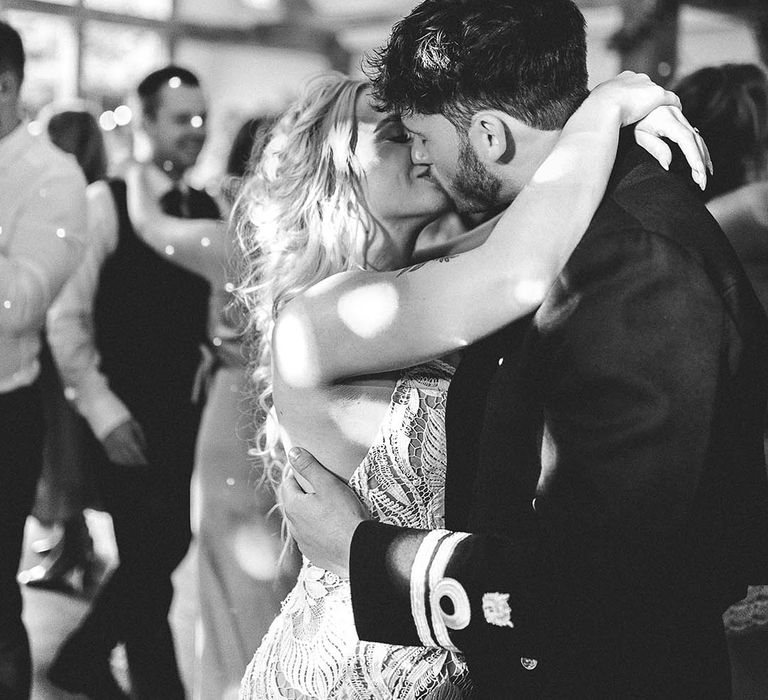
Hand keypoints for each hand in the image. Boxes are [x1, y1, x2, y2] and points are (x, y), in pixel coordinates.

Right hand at [102, 417, 148, 465]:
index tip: (146, 463)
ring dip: (129, 463)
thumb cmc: (123, 420)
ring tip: (135, 463)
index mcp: (127, 438)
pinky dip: (120, 461)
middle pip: (129, 457)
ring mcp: (112, 447)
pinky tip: (125, 461)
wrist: (106, 416)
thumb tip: (144, 448)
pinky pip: (114, 458)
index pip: (136, 452)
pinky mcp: (106, 448)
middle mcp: (119, 444)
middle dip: (136, 462)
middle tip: (142, 463)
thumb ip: (141, 437)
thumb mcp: (135, 425)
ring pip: (121, 460)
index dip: (141, 458)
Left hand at [280, 447, 368, 576]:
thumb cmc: (344, 514)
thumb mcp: (328, 484)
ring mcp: (303, 542)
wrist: (359, 549)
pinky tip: (333, 528)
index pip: (287, 484)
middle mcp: (293, 526)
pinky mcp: (314, 554)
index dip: (298, 475)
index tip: (313, 473)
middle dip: (304, 494)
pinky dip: (318, 531)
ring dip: (310, 513)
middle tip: (323, 488)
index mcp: (293, 506)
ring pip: (302, 521)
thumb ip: (309, 467)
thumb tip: (293, 452)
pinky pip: (312, 538)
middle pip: (293, 503)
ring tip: (330, 508)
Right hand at [589, 70, 681, 126]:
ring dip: (660, 102)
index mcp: (620, 79)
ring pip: (657, 93)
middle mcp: (635, 78)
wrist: (604, 108)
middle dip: (647, 97)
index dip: (632, 96)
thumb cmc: (596, 111)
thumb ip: (598, 105)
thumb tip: (590, 113)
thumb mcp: (595, 104)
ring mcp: (647, 85)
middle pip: (646, 87)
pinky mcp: (658, 94)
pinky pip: (671, 99)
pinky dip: (675, 104)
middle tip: (649, 110)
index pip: (630, 85)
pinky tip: (678, 110)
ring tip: (665, 111)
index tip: (632, 105)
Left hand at [634, 106, 711, 190]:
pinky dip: (699, 148)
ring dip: (703, 157)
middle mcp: (677, 115)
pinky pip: (694, 134)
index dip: (694, 156)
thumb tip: (668, 164)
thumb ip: (655, 148)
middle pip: (696, 140)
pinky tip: (702, 160)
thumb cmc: (632, 120)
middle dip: (701, 162)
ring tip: (705, 175)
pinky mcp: (679, 118)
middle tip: (702, 182)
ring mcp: (680, 115)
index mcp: (667, 119)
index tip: (699, 172)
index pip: (686, 139)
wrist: (629, 101)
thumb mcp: (640, 135)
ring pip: (697, 137)